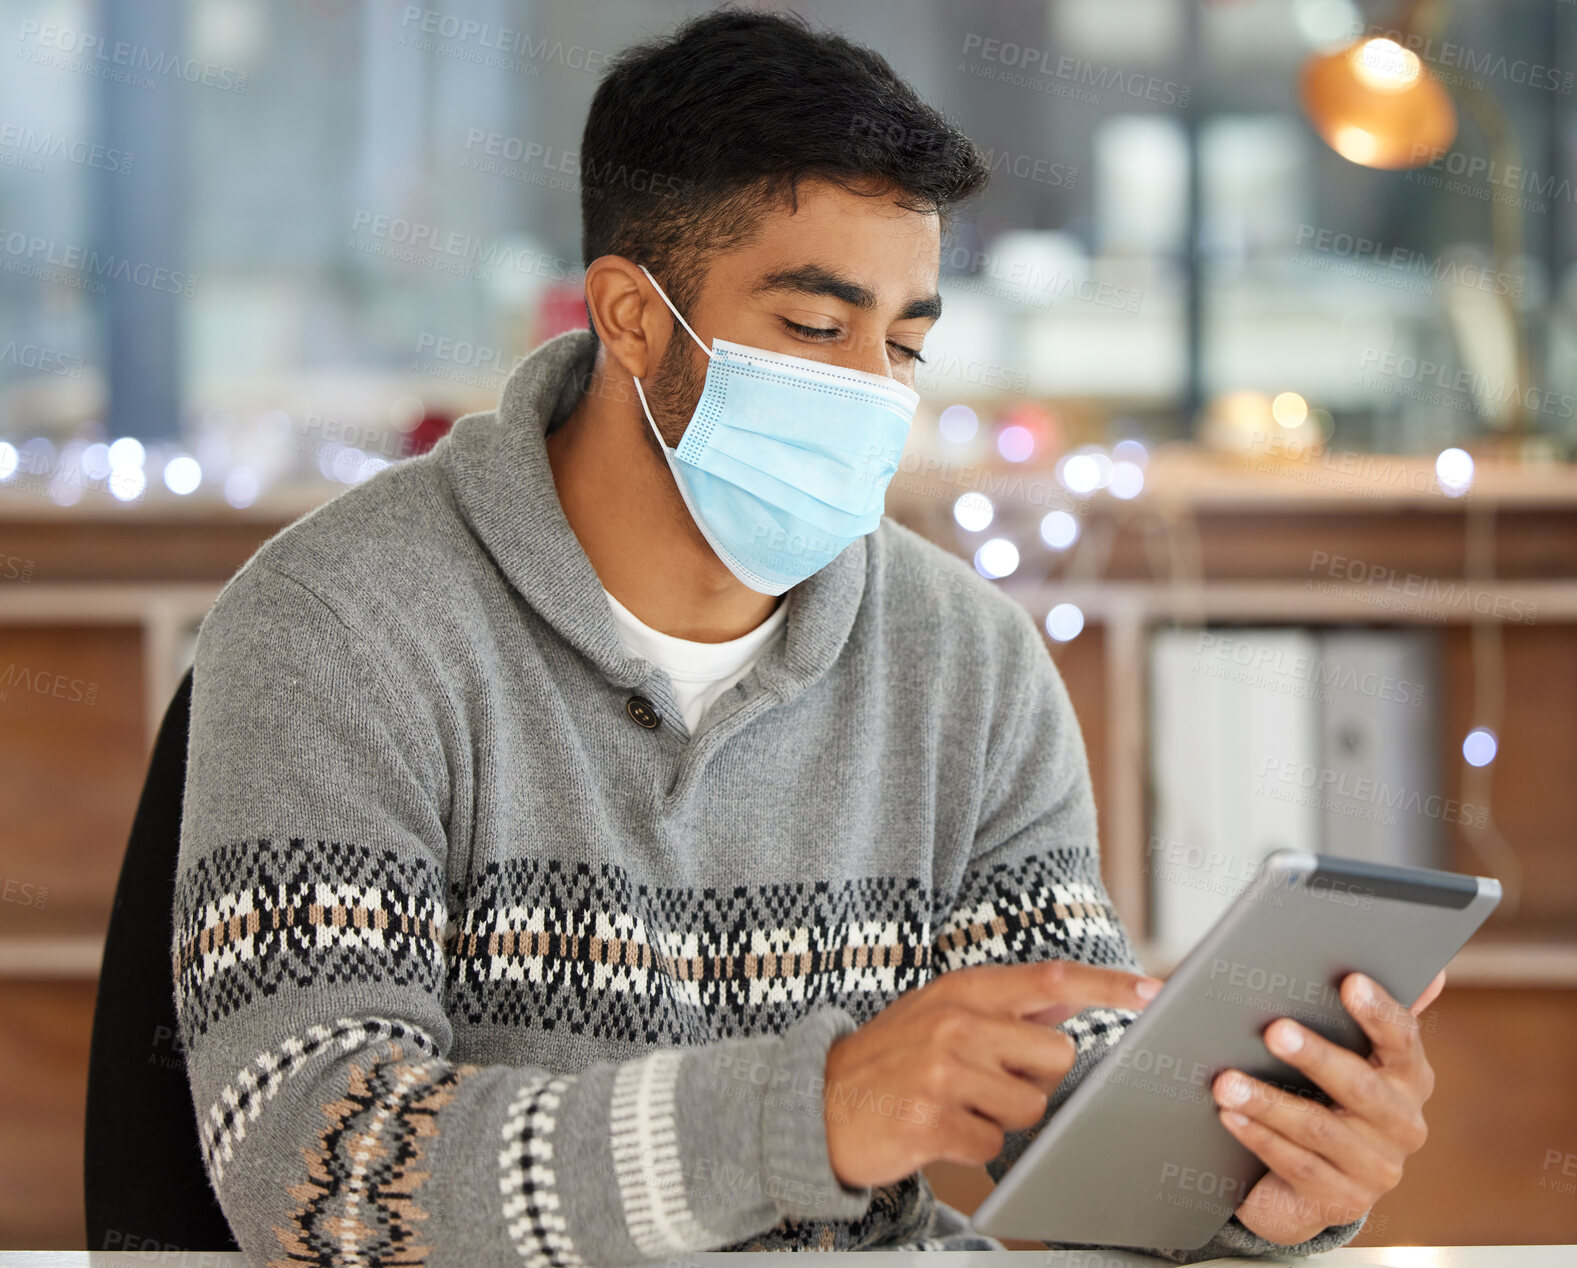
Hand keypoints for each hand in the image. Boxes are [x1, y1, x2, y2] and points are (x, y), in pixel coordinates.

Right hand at [823, 959, 1162, 1189]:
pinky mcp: (930, 1121)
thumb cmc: (891, 1057)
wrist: (815, 1103)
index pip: (1052, 979)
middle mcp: (955, 1023)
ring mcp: (942, 1072)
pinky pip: (993, 1145)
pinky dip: (973, 1146)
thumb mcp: (940, 1011)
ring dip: (1002, 1117)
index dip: (1108, 985)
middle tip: (989, 1080)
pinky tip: (938, 1130)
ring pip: (1030, 1107)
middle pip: (1056, 1055)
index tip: (1153, 990)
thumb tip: (1072, 991)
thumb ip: (1003, 1003)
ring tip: (957, 1104)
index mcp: (963, 989)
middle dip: (1036, 1078)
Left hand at [1211, 968, 1445, 1243]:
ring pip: (1321, 1129)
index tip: (1348, 980)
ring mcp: (1378, 1168)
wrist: (1301, 1180)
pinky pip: (1299, 1166)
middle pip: (1362, 1086)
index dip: (1379, 1010)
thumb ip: (1344, 1005)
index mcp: (1407, 1073)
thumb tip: (1398, 967)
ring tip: (1224, 1081)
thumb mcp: (1327, 1046)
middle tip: (1273, 1029)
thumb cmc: (1311, 1089)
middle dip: (1316, 1056)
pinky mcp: (1345, 1202)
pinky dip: (1260, 1137)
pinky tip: (1228, 1116)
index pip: (1403, 1036)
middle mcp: (1405, 1122)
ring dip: (1269, 1102)